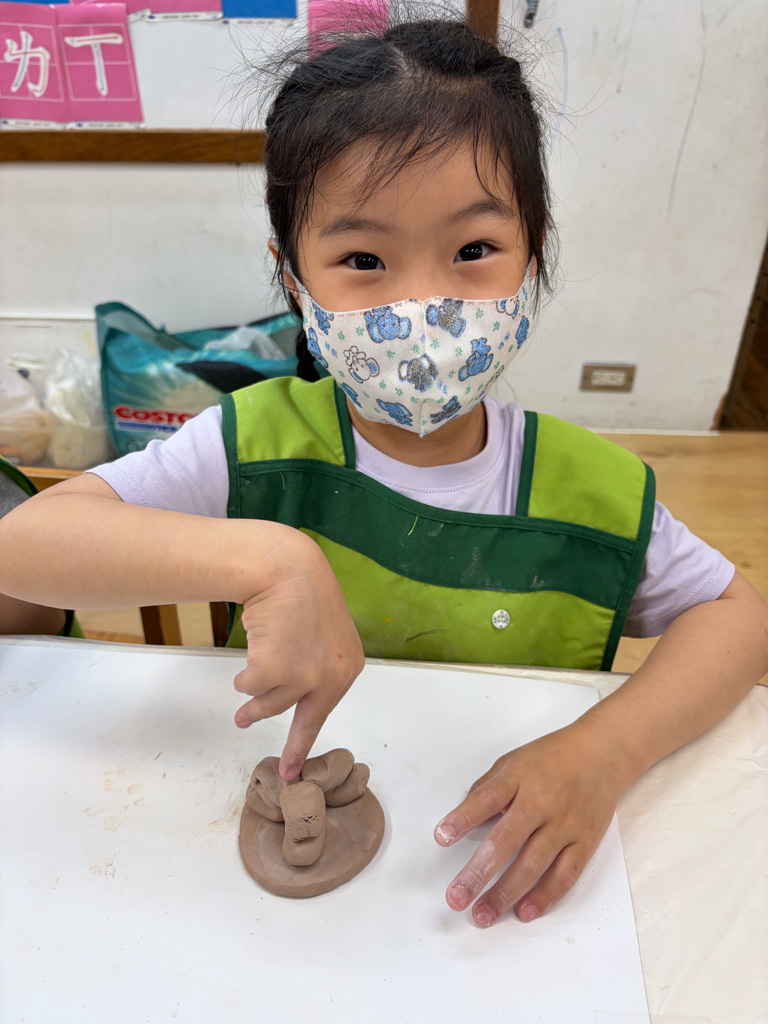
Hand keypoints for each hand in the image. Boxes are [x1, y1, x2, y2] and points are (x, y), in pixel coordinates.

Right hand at [232, 537, 364, 781]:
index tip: (296, 769)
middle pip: (303, 720)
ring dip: (252, 704)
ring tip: (242, 705)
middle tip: (285, 768)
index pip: (326, 711)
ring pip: (268, 704)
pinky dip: (245, 677)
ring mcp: (304, 676)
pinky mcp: (275, 671)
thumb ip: (320, 665)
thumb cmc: (301, 592)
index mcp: (349, 667)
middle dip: (290, 747)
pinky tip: (249, 657)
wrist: (284, 568)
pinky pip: (250, 687)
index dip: (306, 740)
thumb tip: (301, 696)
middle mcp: (332, 677)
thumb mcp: (326, 633)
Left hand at [434, 723, 631, 926]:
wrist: (602, 754)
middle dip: (479, 872)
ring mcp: (564, 825)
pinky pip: (564, 875)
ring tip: (483, 915)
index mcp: (518, 778)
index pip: (487, 798)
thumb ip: (488, 789)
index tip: (441, 837)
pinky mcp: (584, 843)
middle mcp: (541, 803)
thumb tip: (462, 815)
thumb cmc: (550, 759)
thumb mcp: (513, 762)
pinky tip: (524, 912)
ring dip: (506, 893)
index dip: (464, 817)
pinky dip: (545, 896)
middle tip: (456, 897)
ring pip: (533, 865)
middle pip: (506, 840)